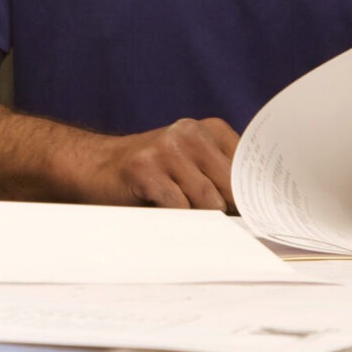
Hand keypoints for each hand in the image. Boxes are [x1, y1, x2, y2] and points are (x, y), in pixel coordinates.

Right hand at [71, 118, 240, 209]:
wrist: (96, 166)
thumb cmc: (151, 172)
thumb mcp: (191, 163)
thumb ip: (221, 177)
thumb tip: (254, 210)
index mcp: (208, 129)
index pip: (247, 165)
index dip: (250, 194)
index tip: (253, 214)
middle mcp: (189, 132)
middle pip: (231, 186)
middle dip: (226, 210)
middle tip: (213, 223)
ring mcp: (166, 148)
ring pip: (208, 200)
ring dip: (198, 217)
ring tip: (181, 213)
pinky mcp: (146, 169)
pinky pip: (179, 207)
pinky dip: (177, 219)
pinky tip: (163, 211)